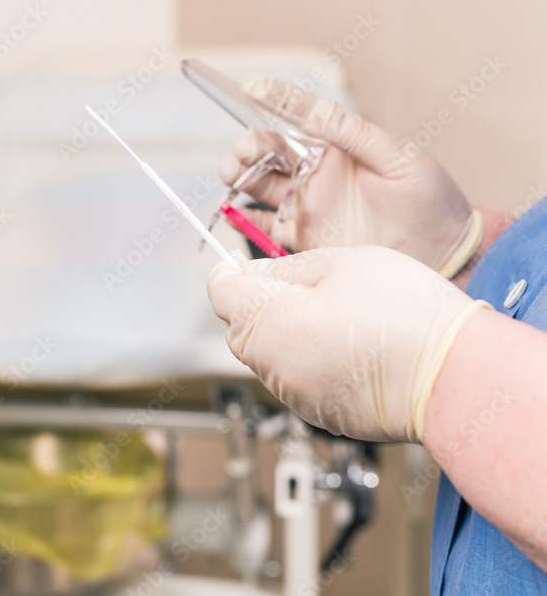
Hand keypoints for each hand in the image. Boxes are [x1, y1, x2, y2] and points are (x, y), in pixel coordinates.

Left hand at [207, 247, 488, 442]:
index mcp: (264, 322)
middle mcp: (269, 365)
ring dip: (287, 331)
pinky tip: (350, 345)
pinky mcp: (319, 413)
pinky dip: (312, 360)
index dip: (234, 270)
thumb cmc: (405, 315)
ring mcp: (294, 394)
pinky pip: (298, 378)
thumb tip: (251, 271)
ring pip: (269, 353)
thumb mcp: (340, 263)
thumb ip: (283, 268)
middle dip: (260, 302)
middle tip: (307, 283)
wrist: (454, 378)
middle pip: (240, 326)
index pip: (220, 291)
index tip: (251, 261)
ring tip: (339, 314)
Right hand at [220, 75, 478, 276]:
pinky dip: (245, 219)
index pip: (299, 115)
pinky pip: (265, 226)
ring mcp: (308, 204)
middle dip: (250, 144)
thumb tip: (316, 111)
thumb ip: (353, 135)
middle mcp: (316, 172)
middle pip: (270, 151)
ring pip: (261, 184)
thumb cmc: (429, 198)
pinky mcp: (304, 237)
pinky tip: (234, 211)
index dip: (274, 99)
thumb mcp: (398, 157)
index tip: (251, 86)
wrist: (443, 254)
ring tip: (232, 169)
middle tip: (245, 147)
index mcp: (337, 145)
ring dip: (241, 175)